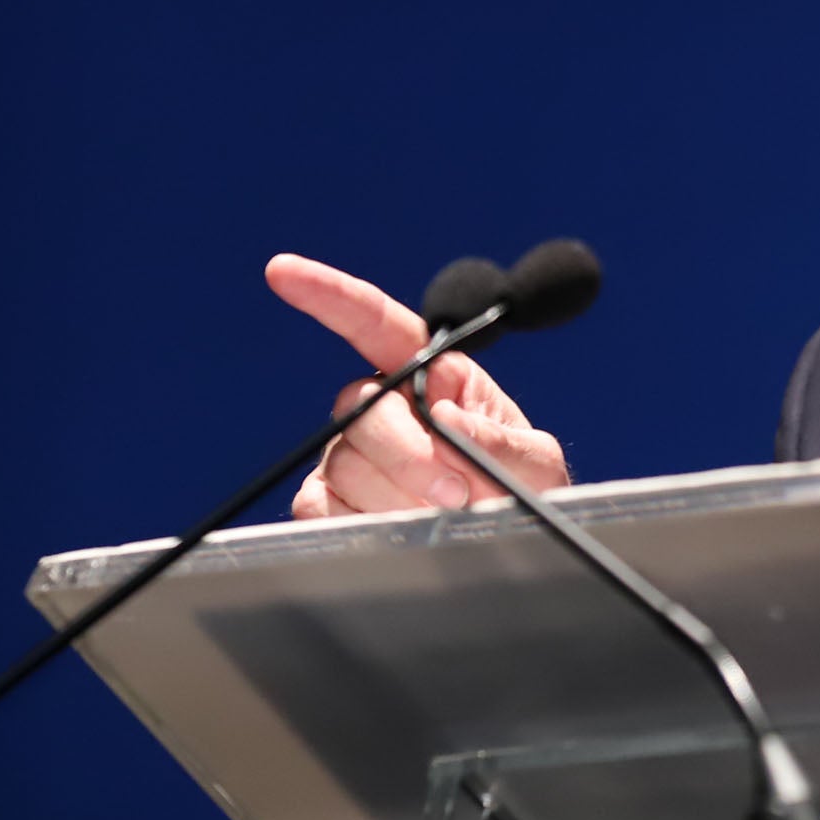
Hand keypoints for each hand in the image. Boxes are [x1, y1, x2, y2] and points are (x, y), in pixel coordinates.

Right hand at [267, 253, 570, 518]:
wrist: (506, 548)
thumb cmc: (522, 492)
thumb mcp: (535, 464)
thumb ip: (502, 443)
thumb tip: (445, 419)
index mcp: (431, 374)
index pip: (376, 324)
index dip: (332, 295)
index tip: (283, 271)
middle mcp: (381, 406)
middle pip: (363, 408)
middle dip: (411, 455)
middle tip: (458, 493)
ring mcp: (348, 453)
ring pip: (346, 463)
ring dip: (399, 498)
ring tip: (445, 516)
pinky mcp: (326, 501)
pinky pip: (321, 507)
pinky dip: (364, 523)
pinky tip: (401, 529)